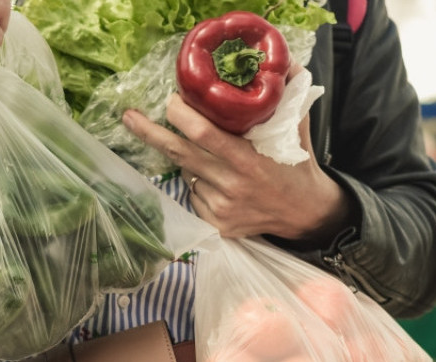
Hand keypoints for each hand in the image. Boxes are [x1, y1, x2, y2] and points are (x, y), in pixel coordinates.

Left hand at [122, 87, 349, 241]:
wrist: (305, 213)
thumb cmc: (297, 164)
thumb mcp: (296, 128)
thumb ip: (288, 97)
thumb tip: (283, 62)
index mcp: (248, 160)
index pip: (203, 134)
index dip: (180, 115)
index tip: (170, 100)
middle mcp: (231, 185)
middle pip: (180, 154)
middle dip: (150, 133)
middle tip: (130, 117)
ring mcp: (221, 208)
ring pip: (186, 174)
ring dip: (188, 160)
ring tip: (213, 158)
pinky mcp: (216, 225)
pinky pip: (192, 195)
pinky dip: (198, 184)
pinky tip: (218, 183)